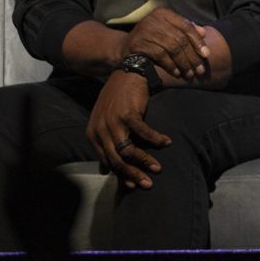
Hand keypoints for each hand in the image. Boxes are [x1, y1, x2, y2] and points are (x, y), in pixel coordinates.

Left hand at [86, 71, 171, 188]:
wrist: (126, 75)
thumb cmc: (118, 101)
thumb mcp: (105, 123)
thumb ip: (104, 146)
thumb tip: (104, 171)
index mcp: (93, 134)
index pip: (107, 161)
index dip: (121, 175)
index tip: (134, 185)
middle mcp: (100, 129)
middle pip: (117, 160)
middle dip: (133, 175)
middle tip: (148, 184)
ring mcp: (113, 122)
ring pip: (128, 151)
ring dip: (145, 161)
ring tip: (158, 168)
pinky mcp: (127, 114)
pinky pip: (143, 134)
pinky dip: (156, 140)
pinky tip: (167, 142)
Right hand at [124, 7, 209, 80]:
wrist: (126, 47)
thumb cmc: (152, 38)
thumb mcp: (167, 29)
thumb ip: (184, 29)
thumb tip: (204, 32)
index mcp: (163, 13)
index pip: (186, 26)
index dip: (197, 41)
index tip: (206, 55)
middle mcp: (154, 19)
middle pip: (180, 39)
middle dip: (192, 56)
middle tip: (199, 69)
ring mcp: (145, 30)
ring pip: (172, 48)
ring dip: (183, 63)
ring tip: (189, 73)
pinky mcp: (139, 43)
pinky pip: (161, 55)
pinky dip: (171, 65)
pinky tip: (177, 72)